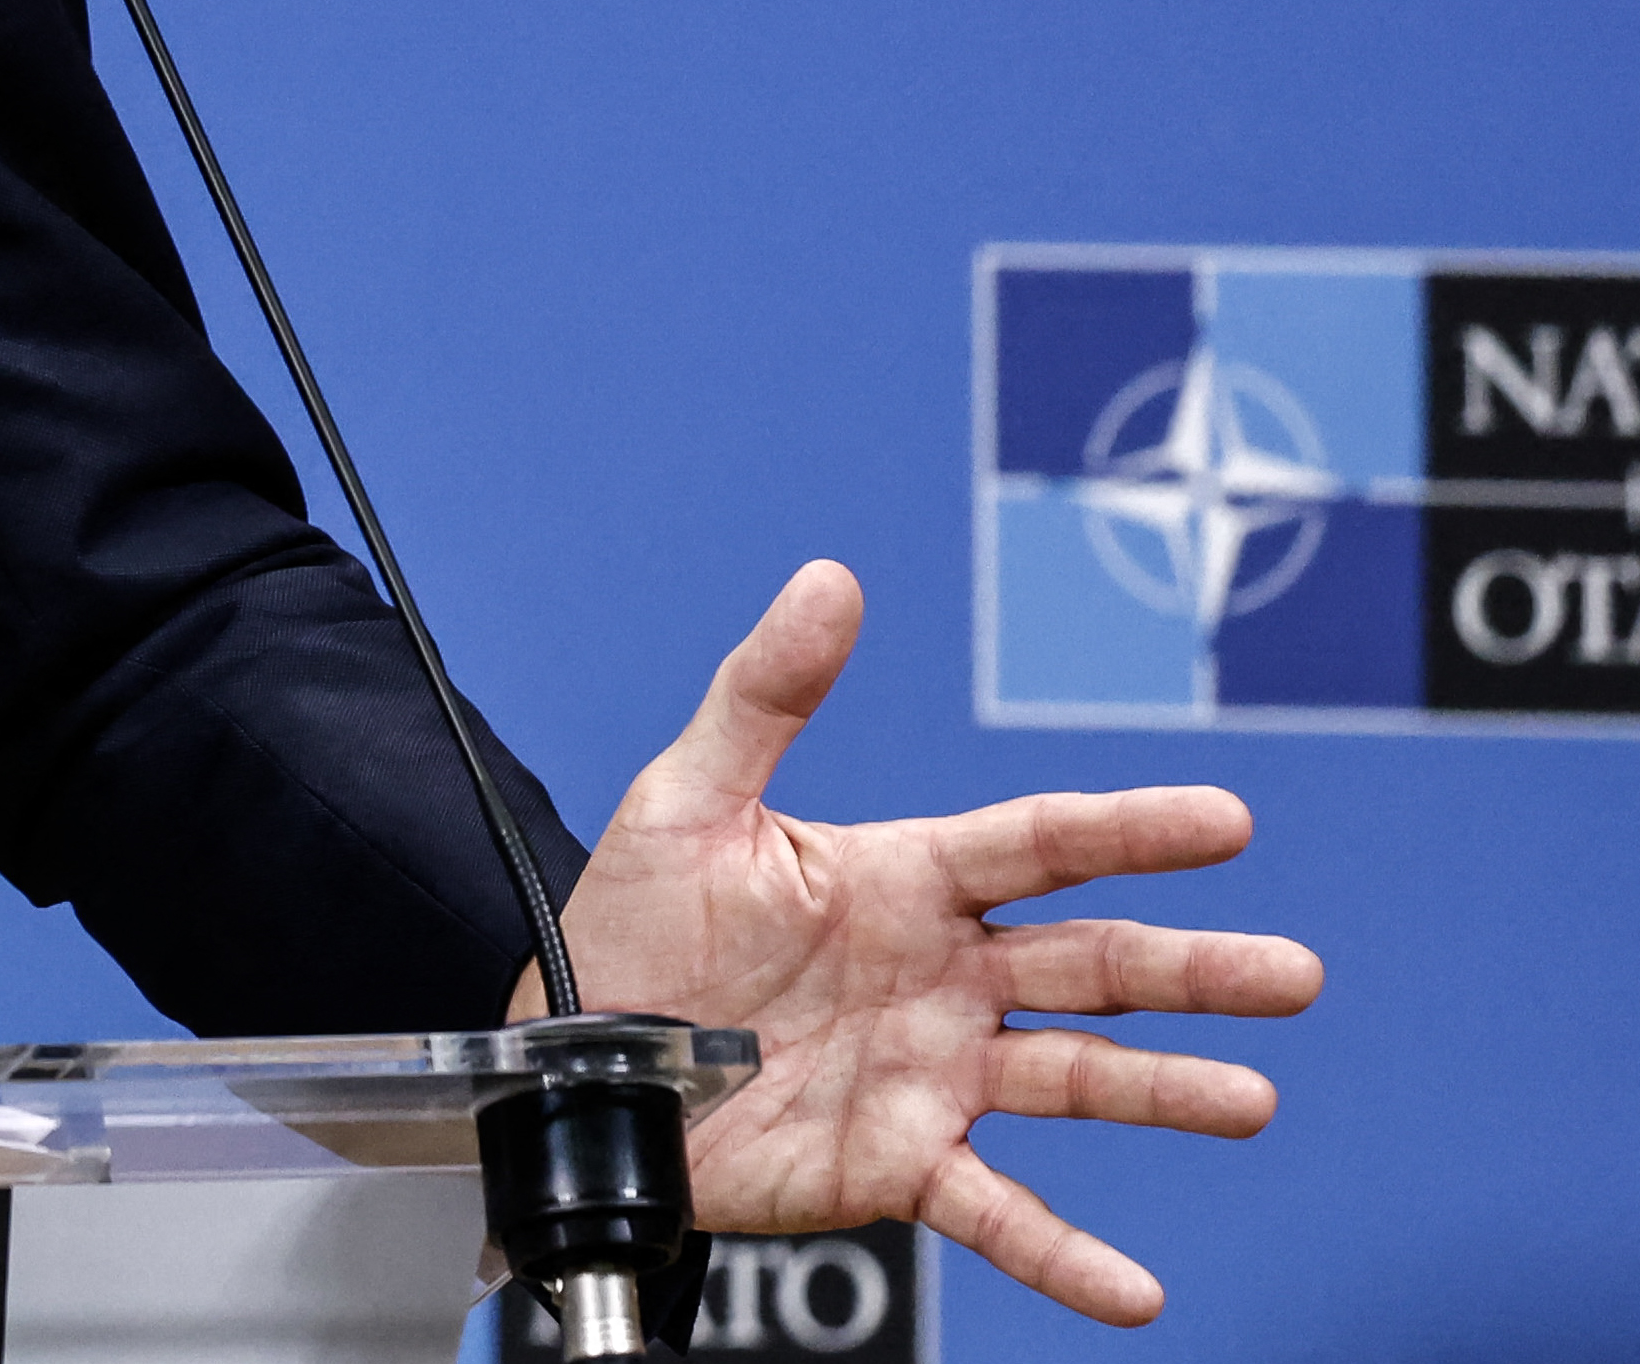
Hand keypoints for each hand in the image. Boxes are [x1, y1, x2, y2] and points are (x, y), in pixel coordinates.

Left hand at [516, 559, 1319, 1326]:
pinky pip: (999, 1214)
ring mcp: (932, 1075)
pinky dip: (1066, 1254)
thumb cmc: (630, 926)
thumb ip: (764, 692)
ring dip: (1166, 1094)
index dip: (1130, 829)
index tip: (1224, 819)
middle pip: (1092, 962)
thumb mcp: (687, 799)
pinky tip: (1133, 1291)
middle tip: (1292, 972)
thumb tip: (828, 578)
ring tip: (1250, 1101)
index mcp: (904, 882)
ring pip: (1075, 1078)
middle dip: (1194, 968)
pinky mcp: (900, 1166)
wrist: (578, 1060)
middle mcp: (942, 977)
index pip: (1040, 844)